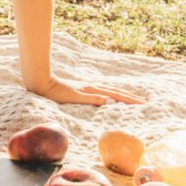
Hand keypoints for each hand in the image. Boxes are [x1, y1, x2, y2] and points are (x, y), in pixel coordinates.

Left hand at [27, 74, 145, 105]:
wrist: (41, 82)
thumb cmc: (55, 92)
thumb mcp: (74, 97)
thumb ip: (90, 99)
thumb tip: (109, 101)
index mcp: (92, 90)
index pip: (115, 95)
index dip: (129, 100)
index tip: (143, 103)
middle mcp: (91, 87)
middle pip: (115, 91)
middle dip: (129, 97)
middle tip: (144, 101)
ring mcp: (87, 87)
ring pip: (109, 91)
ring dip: (121, 95)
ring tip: (131, 98)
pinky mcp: (81, 89)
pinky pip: (102, 92)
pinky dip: (111, 95)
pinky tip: (110, 97)